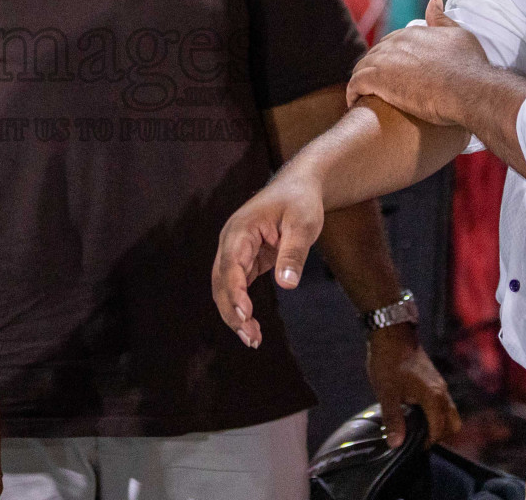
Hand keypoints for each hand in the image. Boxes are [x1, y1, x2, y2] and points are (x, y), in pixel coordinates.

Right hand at [211, 171, 324, 348]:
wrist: (299, 186)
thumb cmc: (300, 201)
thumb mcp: (303, 224)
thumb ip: (294, 253)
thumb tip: (287, 284)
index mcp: (241, 230)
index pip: (231, 265)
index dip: (235, 291)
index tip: (244, 315)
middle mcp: (232, 242)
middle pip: (222, 282)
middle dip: (232, 311)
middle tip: (251, 338)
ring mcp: (236, 252)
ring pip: (225, 288)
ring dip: (234, 314)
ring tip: (253, 340)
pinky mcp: (246, 261)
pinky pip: (237, 287)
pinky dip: (241, 308)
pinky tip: (252, 327)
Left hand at [346, 0, 489, 124]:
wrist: (469, 89)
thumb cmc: (470, 68)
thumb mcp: (460, 35)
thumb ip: (443, 20)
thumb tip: (434, 0)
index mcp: (414, 33)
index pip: (393, 42)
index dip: (391, 57)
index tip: (392, 71)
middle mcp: (396, 42)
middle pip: (375, 53)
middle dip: (374, 68)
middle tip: (375, 86)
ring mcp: (385, 59)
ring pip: (362, 67)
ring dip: (361, 80)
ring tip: (362, 95)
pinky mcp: (376, 79)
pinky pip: (355, 84)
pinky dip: (352, 93)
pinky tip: (355, 103)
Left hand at [365, 323, 460, 448]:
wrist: (392, 333)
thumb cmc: (389, 361)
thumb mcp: (387, 392)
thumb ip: (393, 419)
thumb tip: (396, 443)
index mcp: (434, 397)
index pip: (439, 430)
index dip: (427, 442)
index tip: (411, 445)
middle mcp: (442, 392)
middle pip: (452, 424)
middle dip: (438, 435)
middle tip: (416, 438)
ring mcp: (441, 385)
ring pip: (450, 413)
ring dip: (438, 424)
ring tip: (416, 426)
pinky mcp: (435, 380)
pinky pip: (443, 403)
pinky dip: (436, 413)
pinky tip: (416, 412)